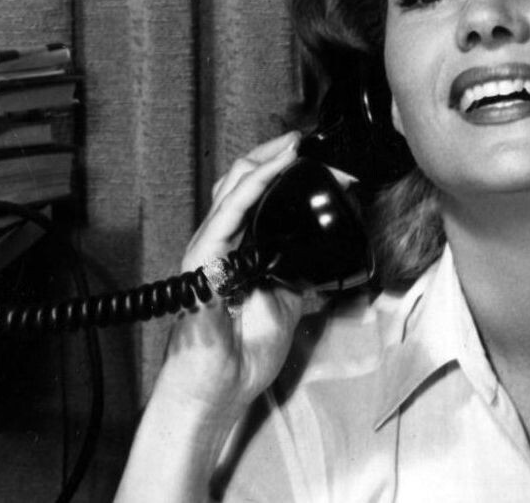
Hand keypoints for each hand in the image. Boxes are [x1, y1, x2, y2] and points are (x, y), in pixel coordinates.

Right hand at [155, 131, 313, 415]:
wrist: (221, 387)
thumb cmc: (243, 353)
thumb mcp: (287, 303)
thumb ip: (297, 273)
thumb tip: (326, 254)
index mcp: (240, 249)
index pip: (257, 195)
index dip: (284, 174)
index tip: (322, 163)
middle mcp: (222, 240)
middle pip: (243, 181)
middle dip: (276, 156)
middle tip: (309, 141)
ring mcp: (210, 246)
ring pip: (233, 186)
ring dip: (268, 162)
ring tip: (295, 145)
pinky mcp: (203, 257)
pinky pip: (228, 212)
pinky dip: (252, 186)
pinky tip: (272, 169)